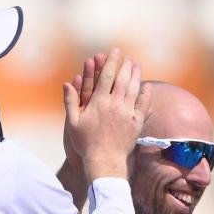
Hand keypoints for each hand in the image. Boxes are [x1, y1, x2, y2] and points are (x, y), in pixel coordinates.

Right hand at [63, 49, 150, 180]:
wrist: (104, 160)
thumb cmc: (86, 143)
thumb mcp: (72, 123)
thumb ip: (70, 101)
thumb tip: (67, 84)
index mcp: (99, 102)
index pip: (107, 76)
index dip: (112, 62)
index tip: (115, 52)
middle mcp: (115, 104)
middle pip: (123, 79)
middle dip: (126, 65)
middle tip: (128, 57)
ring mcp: (127, 113)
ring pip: (134, 89)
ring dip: (136, 75)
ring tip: (137, 66)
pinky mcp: (136, 122)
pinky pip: (143, 105)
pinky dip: (146, 94)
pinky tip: (147, 86)